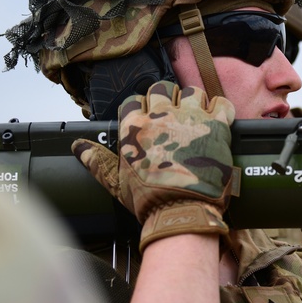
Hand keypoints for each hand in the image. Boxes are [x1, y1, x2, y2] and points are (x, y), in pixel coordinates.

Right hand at [72, 81, 237, 250]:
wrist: (183, 213)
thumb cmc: (150, 201)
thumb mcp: (116, 183)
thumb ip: (97, 161)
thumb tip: (78, 147)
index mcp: (135, 127)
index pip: (134, 100)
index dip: (142, 108)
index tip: (148, 118)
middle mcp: (162, 116)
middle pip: (162, 89)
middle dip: (167, 99)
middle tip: (173, 115)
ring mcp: (190, 119)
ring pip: (192, 92)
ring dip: (194, 101)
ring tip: (196, 117)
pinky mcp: (216, 127)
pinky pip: (222, 103)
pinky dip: (221, 108)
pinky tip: (219, 119)